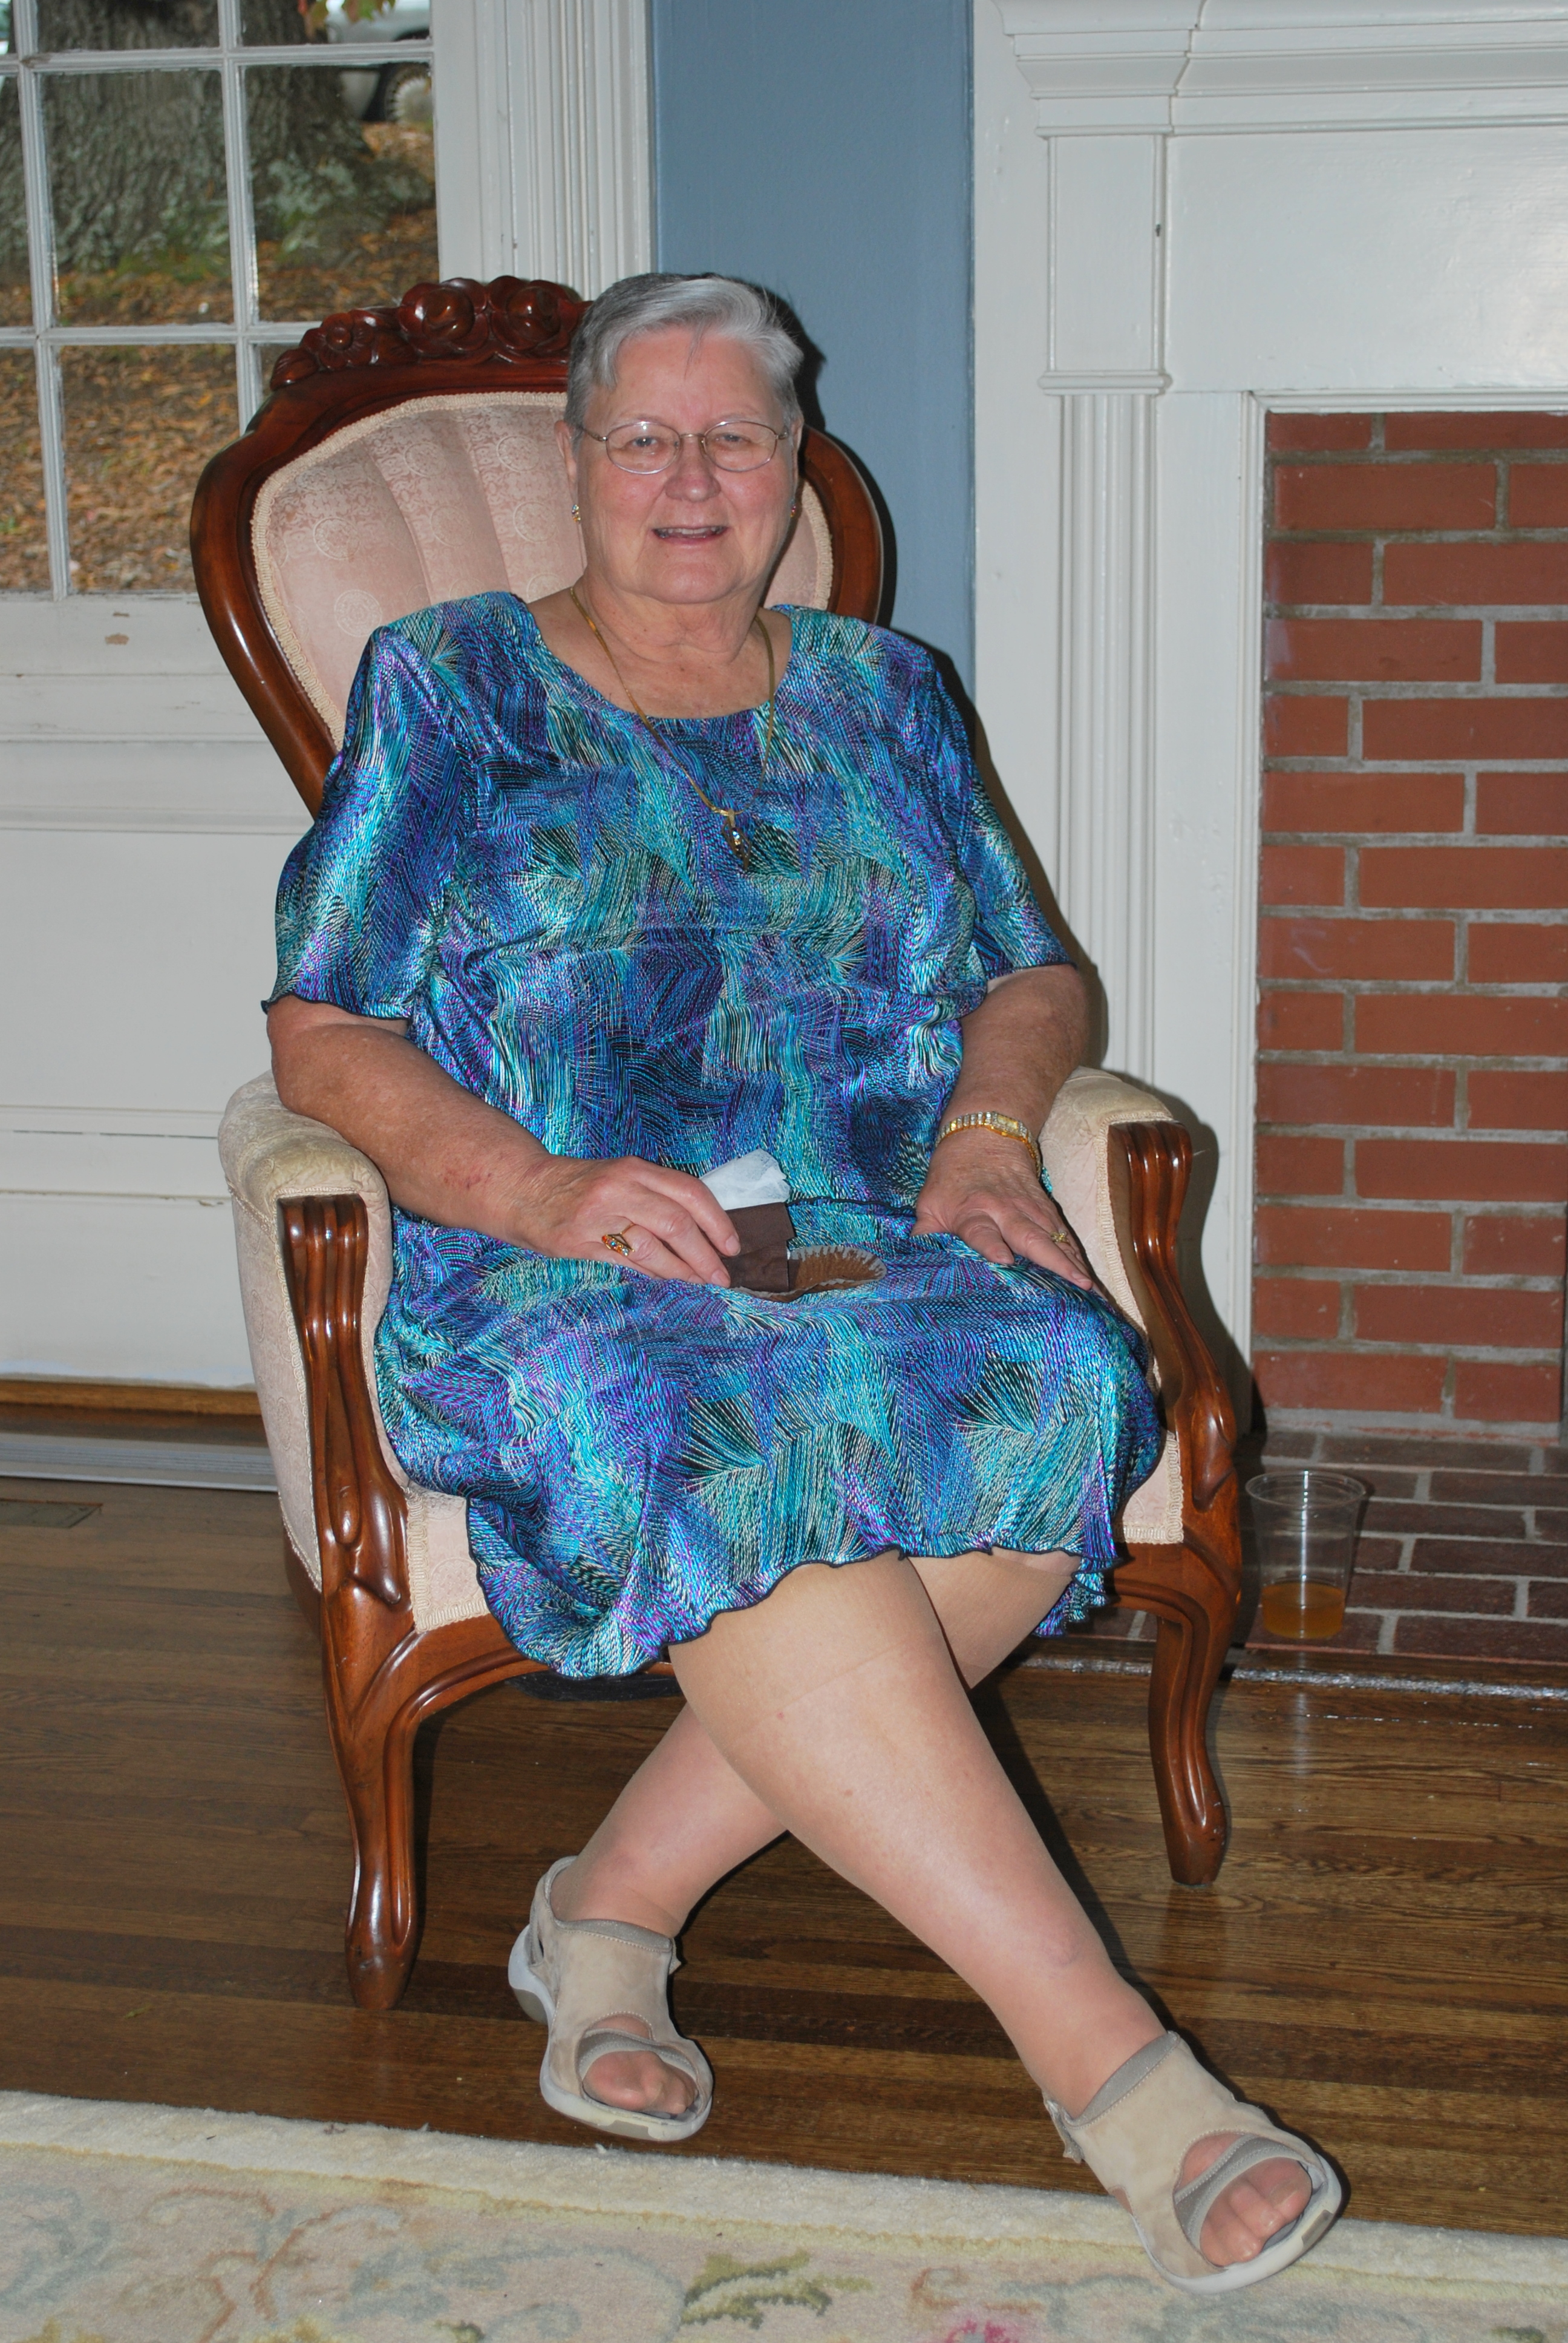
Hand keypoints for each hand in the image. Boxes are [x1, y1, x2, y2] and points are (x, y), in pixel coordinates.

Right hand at [510, 1154, 739, 1283]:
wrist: (521, 1188)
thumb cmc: (579, 1186)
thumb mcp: (620, 1177)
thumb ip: (656, 1197)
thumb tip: (704, 1230)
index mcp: (634, 1169)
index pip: (689, 1192)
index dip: (717, 1221)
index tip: (732, 1245)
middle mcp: (619, 1188)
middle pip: (676, 1222)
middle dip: (705, 1253)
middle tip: (721, 1275)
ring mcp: (598, 1216)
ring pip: (653, 1247)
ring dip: (682, 1270)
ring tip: (700, 1282)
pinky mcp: (579, 1242)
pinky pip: (627, 1262)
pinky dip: (654, 1272)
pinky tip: (668, 1278)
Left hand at [913, 1130, 1093, 1290]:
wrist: (985, 1135)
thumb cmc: (952, 1175)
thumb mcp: (930, 1202)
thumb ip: (925, 1235)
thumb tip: (914, 1265)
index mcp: (972, 1212)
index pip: (982, 1232)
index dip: (991, 1245)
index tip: (1004, 1260)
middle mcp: (1006, 1211)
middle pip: (1032, 1237)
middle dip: (1055, 1262)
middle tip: (1076, 1287)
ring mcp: (1031, 1210)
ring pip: (1056, 1238)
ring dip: (1074, 1264)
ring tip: (1091, 1291)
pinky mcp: (1047, 1209)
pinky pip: (1064, 1235)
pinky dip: (1078, 1256)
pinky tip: (1090, 1280)